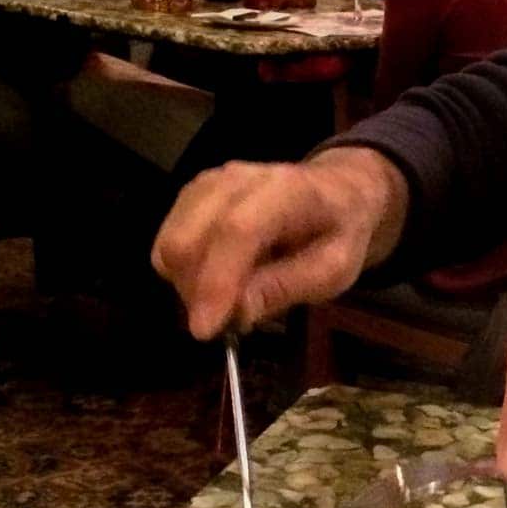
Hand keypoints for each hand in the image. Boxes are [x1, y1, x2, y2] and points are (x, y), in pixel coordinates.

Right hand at [151, 148, 404, 338]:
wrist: (335, 192)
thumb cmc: (338, 233)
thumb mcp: (334, 269)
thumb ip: (286, 287)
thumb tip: (236, 311)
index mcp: (287, 190)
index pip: (238, 230)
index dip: (216, 281)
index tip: (205, 329)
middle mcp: (238, 179)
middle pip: (188, 239)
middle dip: (197, 293)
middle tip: (229, 321)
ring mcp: (210, 182)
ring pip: (170, 245)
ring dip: (189, 286)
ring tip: (231, 297)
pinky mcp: (193, 193)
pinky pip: (168, 242)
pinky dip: (185, 271)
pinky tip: (220, 276)